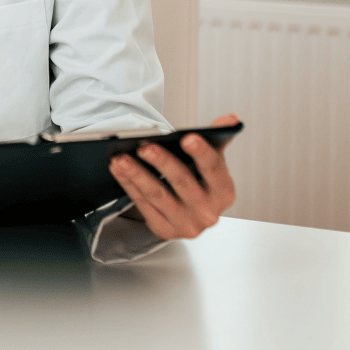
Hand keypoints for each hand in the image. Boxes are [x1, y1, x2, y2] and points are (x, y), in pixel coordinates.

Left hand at [108, 114, 238, 241]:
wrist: (191, 213)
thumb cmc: (201, 182)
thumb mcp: (213, 160)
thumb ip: (218, 137)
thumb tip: (230, 119)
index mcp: (224, 192)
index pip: (213, 170)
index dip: (201, 153)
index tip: (187, 137)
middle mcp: (207, 212)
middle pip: (182, 182)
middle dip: (162, 162)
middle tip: (144, 146)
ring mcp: (186, 225)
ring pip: (158, 195)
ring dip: (137, 174)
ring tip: (122, 157)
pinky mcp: (164, 230)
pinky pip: (143, 205)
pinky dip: (129, 185)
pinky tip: (119, 170)